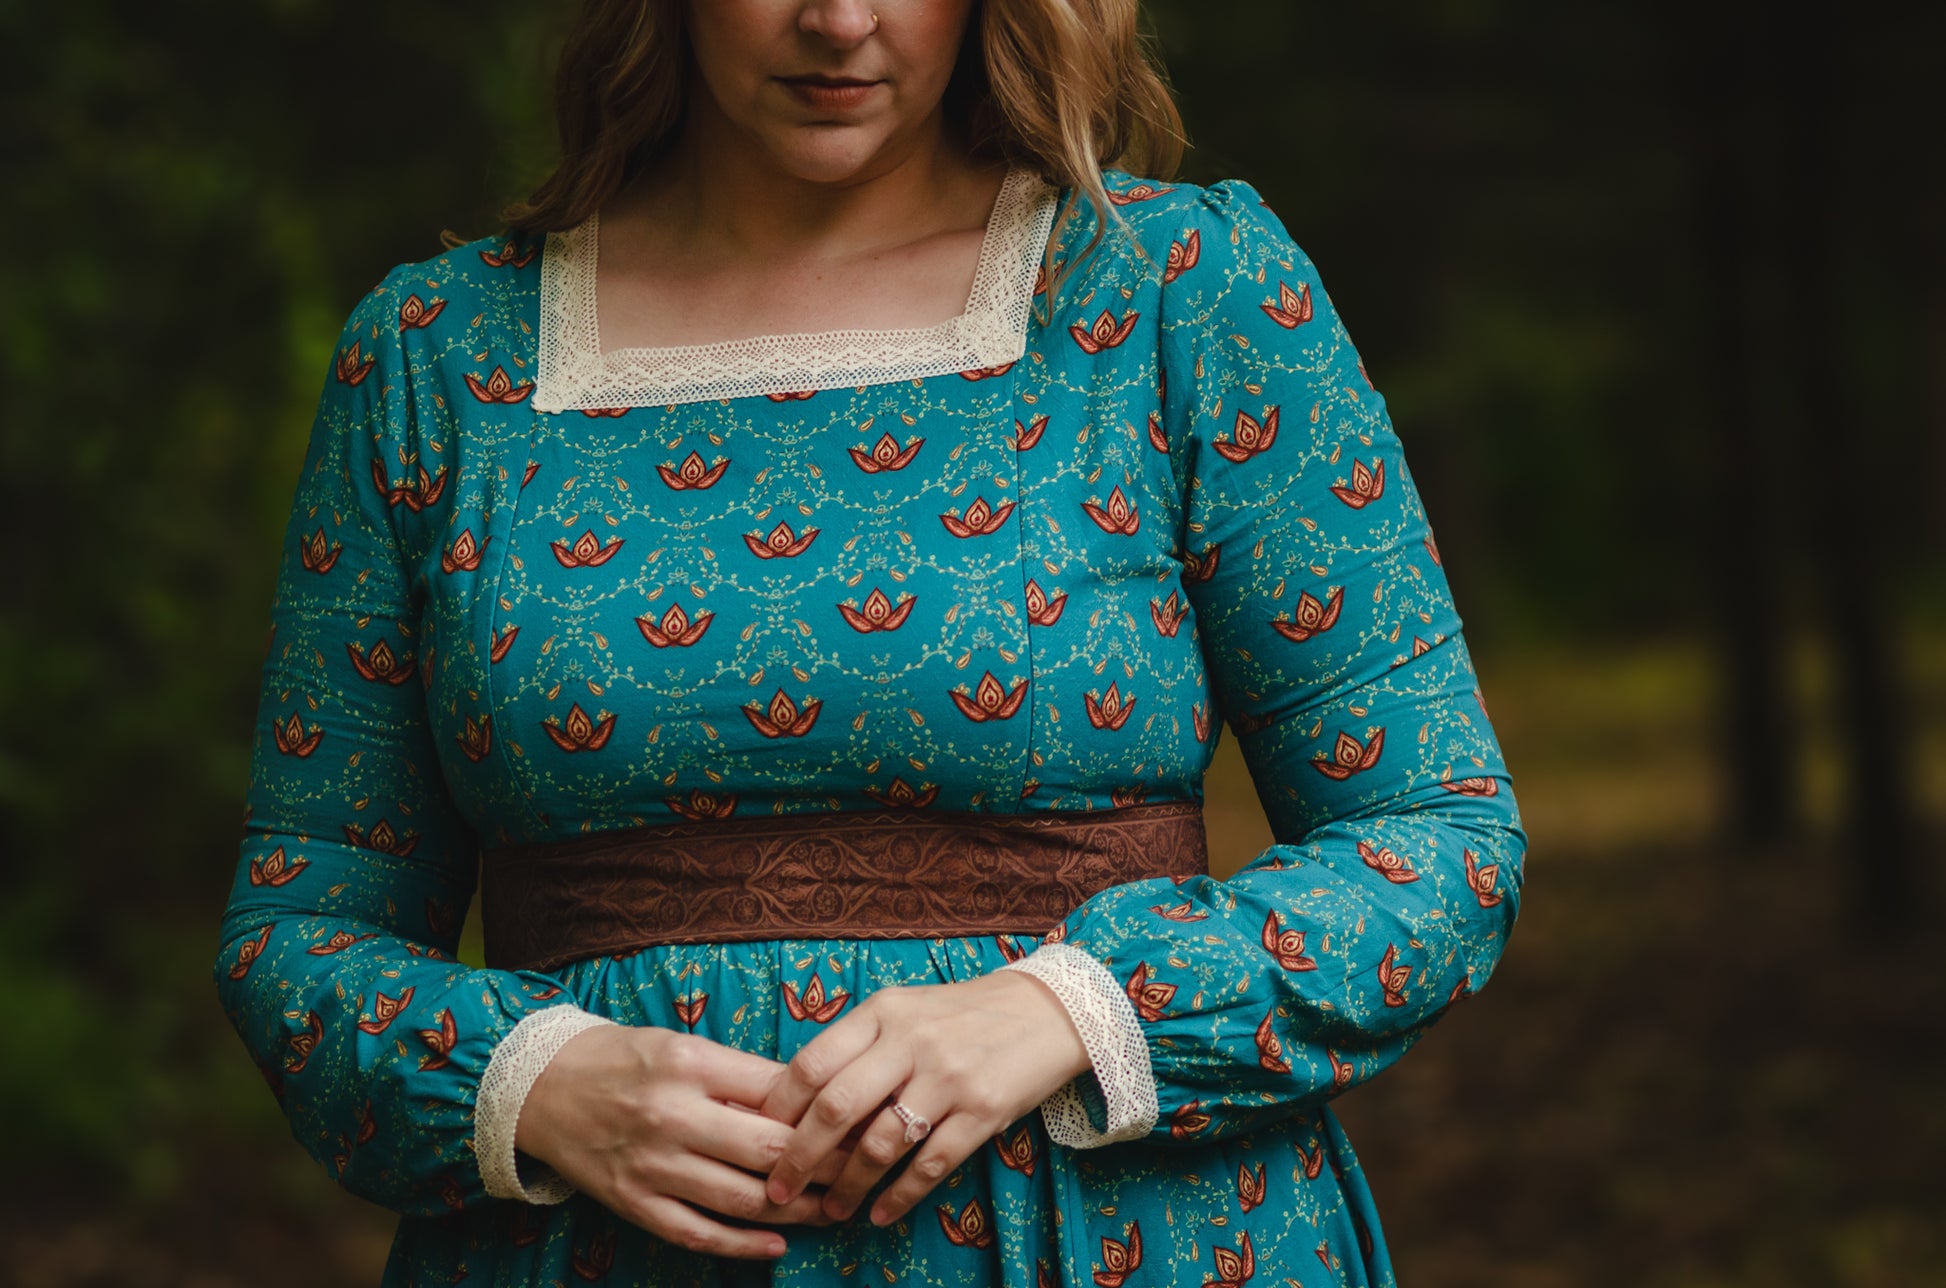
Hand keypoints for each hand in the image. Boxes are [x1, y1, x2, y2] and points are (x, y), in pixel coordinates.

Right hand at [515, 1024, 860, 1259]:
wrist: (539, 1088)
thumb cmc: (622, 1060)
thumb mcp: (681, 1046)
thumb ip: (738, 1073)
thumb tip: (806, 1099)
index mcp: (690, 1064)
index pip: (776, 1090)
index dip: (825, 1110)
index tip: (860, 1120)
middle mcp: (672, 1115)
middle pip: (767, 1148)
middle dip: (824, 1164)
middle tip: (861, 1170)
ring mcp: (651, 1165)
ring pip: (741, 1197)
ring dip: (795, 1209)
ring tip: (832, 1209)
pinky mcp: (633, 1203)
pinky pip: (697, 1233)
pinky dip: (741, 1245)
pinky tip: (777, 1244)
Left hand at [758, 968, 1092, 1227]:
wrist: (1047, 1011)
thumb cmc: (962, 1014)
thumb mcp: (906, 1009)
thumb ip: (859, 1044)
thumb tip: (798, 1097)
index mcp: (884, 1012)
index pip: (813, 1062)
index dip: (779, 1107)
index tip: (760, 1138)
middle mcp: (912, 1042)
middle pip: (836, 1106)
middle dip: (799, 1156)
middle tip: (777, 1189)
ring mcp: (948, 1077)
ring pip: (880, 1142)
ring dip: (848, 1185)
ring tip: (832, 1210)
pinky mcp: (983, 1111)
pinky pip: (930, 1164)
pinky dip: (899, 1195)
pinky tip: (881, 1213)